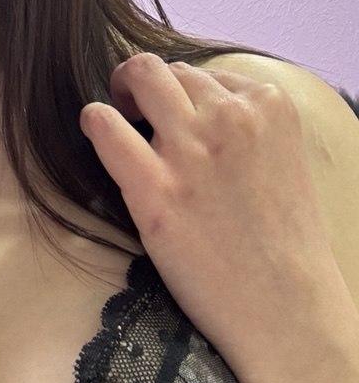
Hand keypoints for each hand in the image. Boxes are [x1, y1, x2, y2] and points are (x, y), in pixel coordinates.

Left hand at [79, 53, 338, 376]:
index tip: (181, 122)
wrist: (288, 312)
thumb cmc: (283, 244)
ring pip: (138, 77)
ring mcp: (191, 151)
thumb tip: (191, 107)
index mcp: (270, 106)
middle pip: (168, 69)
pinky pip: (104, 125)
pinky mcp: (155, 189)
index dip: (186, 97)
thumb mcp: (282, 160)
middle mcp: (231, 118)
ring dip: (121, 93)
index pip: (207, 75)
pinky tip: (97, 136)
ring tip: (119, 120)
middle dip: (147, 84)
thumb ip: (245, 127)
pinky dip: (94, 122)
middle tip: (136, 109)